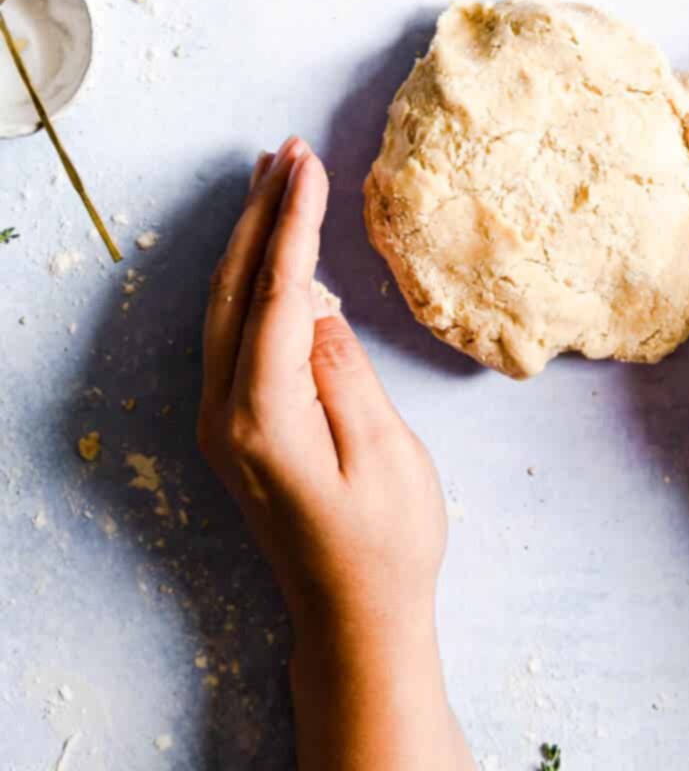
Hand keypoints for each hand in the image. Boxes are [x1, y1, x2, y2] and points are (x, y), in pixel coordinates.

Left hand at [198, 137, 446, 639]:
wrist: (353, 622)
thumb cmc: (385, 546)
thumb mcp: (383, 456)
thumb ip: (344, 373)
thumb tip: (317, 308)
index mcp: (262, 415)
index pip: (276, 292)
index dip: (293, 221)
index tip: (309, 162)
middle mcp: (225, 413)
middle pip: (236, 287)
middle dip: (261, 212)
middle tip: (288, 149)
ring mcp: (222, 421)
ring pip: (226, 304)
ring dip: (251, 238)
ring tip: (275, 178)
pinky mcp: (235, 426)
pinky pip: (233, 330)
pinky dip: (251, 278)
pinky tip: (273, 253)